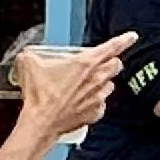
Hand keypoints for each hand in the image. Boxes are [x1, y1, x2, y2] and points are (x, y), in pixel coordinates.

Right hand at [16, 32, 135, 132]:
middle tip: (101, 63)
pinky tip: (83, 101)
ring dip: (103, 82)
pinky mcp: (96, 113)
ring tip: (87, 84)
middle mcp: (97, 79)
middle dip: (112, 62)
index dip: (124, 40)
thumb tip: (28, 54)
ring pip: (110, 85)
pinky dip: (95, 101)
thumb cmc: (39, 95)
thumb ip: (31, 55)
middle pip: (116, 65)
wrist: (41, 122)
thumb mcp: (29, 64)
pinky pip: (101, 103)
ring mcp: (98, 97)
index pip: (112, 47)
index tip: (132, 37)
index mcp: (86, 63)